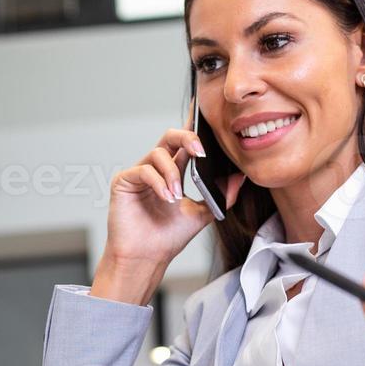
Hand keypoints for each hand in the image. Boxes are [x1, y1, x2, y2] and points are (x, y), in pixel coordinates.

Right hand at [95, 111, 245, 302]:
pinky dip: (159, 182)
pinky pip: (143, 170)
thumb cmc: (168, 237)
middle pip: (170, 137)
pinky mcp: (124, 181)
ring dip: (172, 174)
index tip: (201, 107)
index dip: (192, 123)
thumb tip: (240, 177)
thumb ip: (220, 195)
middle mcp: (156, 168)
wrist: (147, 258)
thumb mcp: (202, 214)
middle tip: (200, 150)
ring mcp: (139, 173)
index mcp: (174, 171)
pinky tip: (167, 197)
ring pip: (158, 153)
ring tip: (177, 196)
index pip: (184, 142)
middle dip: (187, 138)